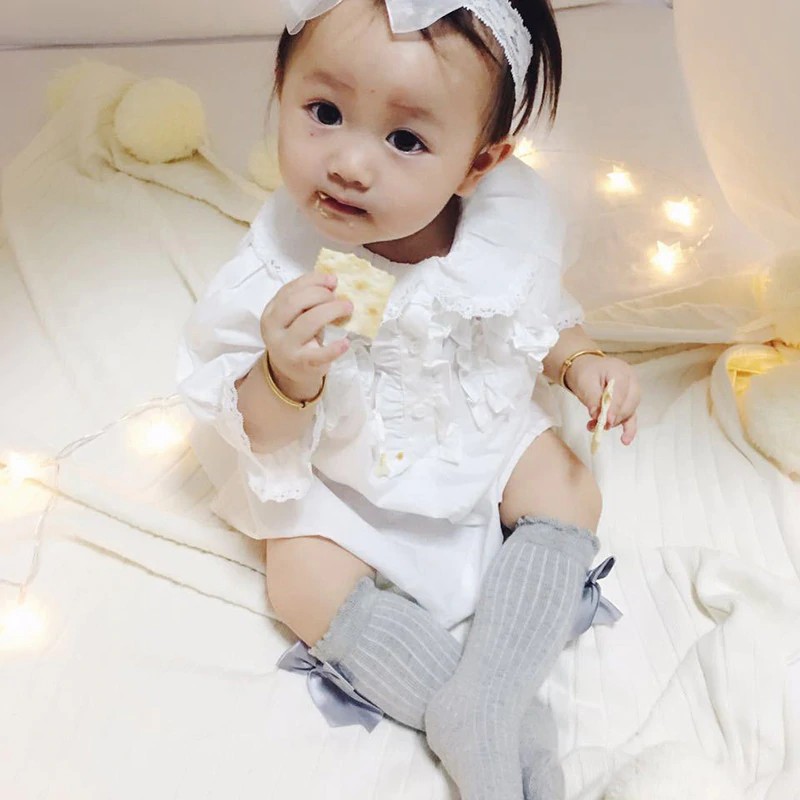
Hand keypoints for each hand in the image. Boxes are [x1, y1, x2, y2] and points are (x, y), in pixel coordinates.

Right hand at [260, 272, 352, 400]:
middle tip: (338, 297)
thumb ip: (307, 301)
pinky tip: (345, 342)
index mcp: (271, 312)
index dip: (312, 281)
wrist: (291, 372)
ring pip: (307, 322)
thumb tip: (332, 283)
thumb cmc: (298, 338)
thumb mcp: (296, 317)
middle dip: (320, 294)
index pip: (289, 290)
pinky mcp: (301, 364)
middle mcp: (273, 328)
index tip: (332, 280)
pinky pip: (319, 354)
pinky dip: (334, 348)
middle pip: (294, 303)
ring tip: (347, 308)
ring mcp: (285, 347)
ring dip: (331, 311)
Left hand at [564, 355, 640, 445]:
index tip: (607, 421)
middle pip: (627, 404)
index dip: (614, 408)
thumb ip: (592, 398)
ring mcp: (632, 393)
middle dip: (613, 417)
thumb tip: (597, 415)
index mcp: (620, 371)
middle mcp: (631, 381)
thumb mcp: (584, 382)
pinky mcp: (629, 403)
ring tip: (595, 427)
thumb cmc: (585, 373)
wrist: (585, 370)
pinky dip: (628, 429)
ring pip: (629, 412)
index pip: (620, 392)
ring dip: (613, 423)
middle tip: (598, 424)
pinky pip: (632, 417)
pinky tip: (625, 440)